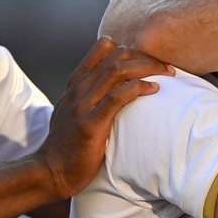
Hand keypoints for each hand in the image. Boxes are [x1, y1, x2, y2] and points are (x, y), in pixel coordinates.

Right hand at [35, 37, 171, 198]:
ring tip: (167, 75)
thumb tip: (115, 87)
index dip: (131, 48)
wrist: (51, 171)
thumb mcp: (73, 111)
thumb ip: (89, 95)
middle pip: (117, 55)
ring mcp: (83, 104)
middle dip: (146, 57)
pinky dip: (139, 88)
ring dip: (148, 68)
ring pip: (118, 70)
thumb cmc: (68, 144)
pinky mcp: (90, 123)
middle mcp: (79, 88)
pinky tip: (154, 90)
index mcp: (76, 82)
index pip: (103, 46)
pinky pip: (118, 96)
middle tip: (166, 68)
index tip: (149, 61)